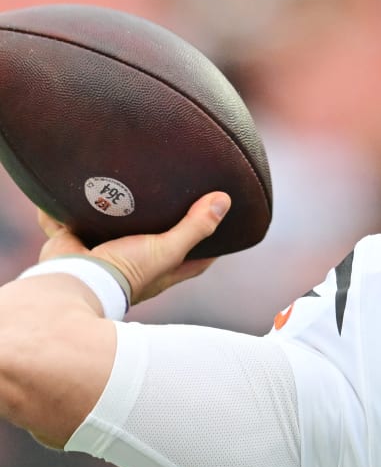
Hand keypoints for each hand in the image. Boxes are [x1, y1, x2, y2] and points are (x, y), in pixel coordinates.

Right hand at [36, 191, 230, 304]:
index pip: (195, 260)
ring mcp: (102, 254)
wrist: (74, 280)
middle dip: (162, 224)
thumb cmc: (126, 272)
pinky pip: (72, 222)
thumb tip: (224, 201)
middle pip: (155, 242)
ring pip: (113, 230)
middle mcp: (133, 264)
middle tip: (175, 196)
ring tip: (130, 185)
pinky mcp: (74, 243)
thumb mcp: (168, 250)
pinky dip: (71, 211)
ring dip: (118, 213)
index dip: (209, 246)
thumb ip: (195, 227)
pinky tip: (79, 188)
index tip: (222, 226)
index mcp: (160, 271)